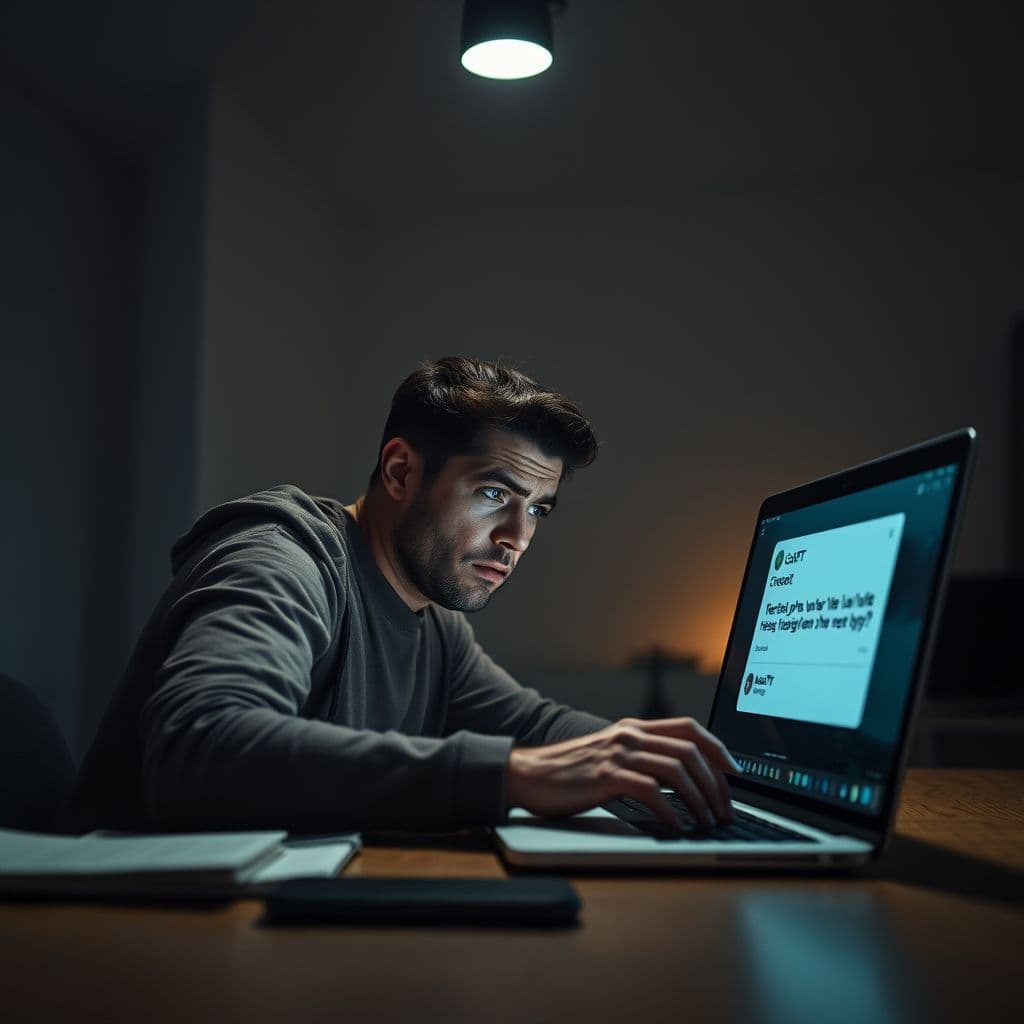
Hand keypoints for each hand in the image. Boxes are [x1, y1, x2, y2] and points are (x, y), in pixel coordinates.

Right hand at [504, 717, 741, 827]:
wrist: (527, 774)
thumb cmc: (568, 773)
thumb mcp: (609, 755)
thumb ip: (639, 758)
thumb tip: (681, 780)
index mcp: (633, 729)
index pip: (689, 728)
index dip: (718, 748)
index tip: (736, 773)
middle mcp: (630, 736)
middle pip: (691, 751)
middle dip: (716, 783)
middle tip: (726, 810)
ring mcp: (618, 754)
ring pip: (677, 770)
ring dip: (700, 800)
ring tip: (707, 823)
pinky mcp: (606, 776)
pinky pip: (652, 791)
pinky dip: (671, 811)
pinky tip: (677, 827)